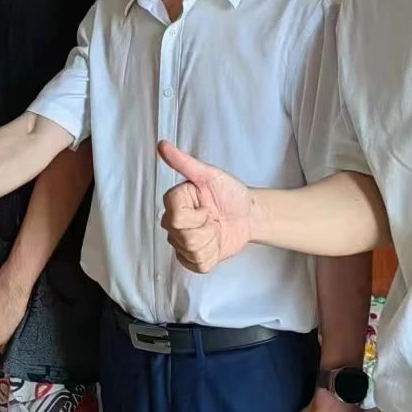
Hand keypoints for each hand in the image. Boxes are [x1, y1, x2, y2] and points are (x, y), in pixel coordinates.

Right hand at [158, 140, 255, 273]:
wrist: (249, 214)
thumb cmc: (230, 192)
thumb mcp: (210, 175)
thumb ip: (184, 162)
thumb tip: (162, 145)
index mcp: (174, 202)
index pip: (175, 218)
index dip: (196, 216)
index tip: (208, 206)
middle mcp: (173, 223)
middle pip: (182, 237)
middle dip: (206, 230)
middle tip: (214, 218)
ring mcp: (181, 243)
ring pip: (191, 252)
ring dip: (211, 242)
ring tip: (216, 230)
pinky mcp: (193, 259)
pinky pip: (197, 265)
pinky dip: (212, 256)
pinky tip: (216, 244)